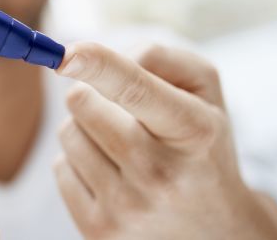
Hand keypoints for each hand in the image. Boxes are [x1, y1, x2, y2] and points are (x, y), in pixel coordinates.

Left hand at [54, 42, 276, 239]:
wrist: (216, 227)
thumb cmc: (202, 143)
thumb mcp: (204, 90)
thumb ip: (156, 57)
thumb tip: (93, 58)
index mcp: (193, 130)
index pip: (135, 90)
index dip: (98, 65)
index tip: (66, 55)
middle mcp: (161, 173)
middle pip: (84, 104)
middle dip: (91, 93)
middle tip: (119, 110)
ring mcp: (128, 207)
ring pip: (68, 133)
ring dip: (84, 128)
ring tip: (121, 145)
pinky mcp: (100, 230)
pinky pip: (60, 168)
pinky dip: (78, 162)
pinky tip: (112, 174)